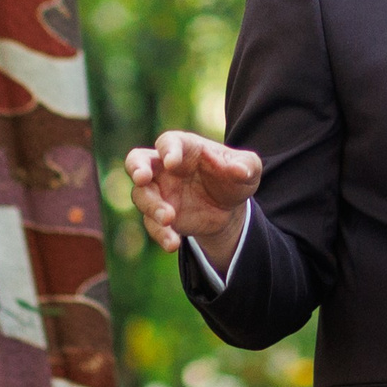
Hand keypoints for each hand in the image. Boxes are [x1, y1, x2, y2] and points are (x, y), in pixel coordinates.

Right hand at [125, 131, 262, 265]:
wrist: (229, 208)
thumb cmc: (234, 177)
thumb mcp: (249, 169)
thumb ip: (247, 166)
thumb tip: (240, 170)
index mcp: (185, 148)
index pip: (168, 143)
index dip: (168, 151)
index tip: (172, 163)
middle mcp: (164, 168)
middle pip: (137, 160)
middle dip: (136, 168)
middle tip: (142, 178)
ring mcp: (160, 192)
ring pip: (141, 195)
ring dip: (152, 207)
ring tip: (169, 219)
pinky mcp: (160, 216)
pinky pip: (152, 224)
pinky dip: (160, 234)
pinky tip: (173, 243)